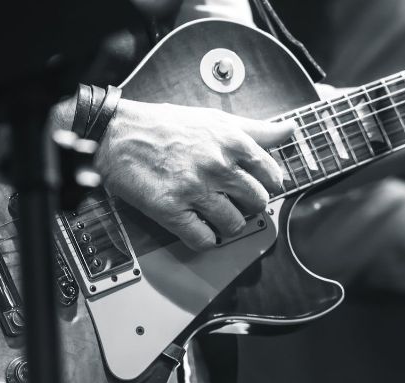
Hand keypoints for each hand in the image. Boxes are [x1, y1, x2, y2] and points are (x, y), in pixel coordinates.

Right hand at [96, 99, 294, 249]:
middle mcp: (218, 166)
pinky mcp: (172, 210)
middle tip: (233, 200)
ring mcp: (195, 189)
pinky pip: (204, 240)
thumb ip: (256, 129)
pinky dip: (204, 239)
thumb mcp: (215, 118)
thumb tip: (290, 129)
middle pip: (257, 203)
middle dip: (248, 205)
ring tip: (213, 213)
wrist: (115, 134)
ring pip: (234, 224)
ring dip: (227, 224)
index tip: (258, 188)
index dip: (267, 185)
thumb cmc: (163, 125)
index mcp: (232, 142)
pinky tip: (197, 226)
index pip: (272, 175)